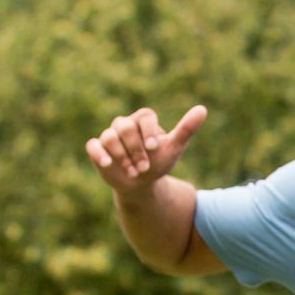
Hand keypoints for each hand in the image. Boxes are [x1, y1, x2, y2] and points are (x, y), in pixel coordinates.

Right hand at [84, 104, 207, 198]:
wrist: (142, 184)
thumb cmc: (158, 162)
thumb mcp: (174, 148)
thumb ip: (186, 129)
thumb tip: (202, 109)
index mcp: (143, 120)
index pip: (144, 116)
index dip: (148, 131)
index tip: (154, 148)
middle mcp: (124, 124)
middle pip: (125, 127)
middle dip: (135, 149)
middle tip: (145, 167)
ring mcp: (109, 136)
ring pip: (110, 137)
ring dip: (122, 156)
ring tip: (134, 172)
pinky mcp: (97, 149)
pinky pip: (93, 145)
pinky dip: (99, 153)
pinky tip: (107, 164)